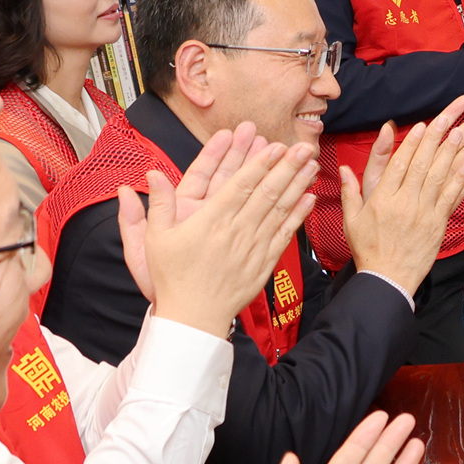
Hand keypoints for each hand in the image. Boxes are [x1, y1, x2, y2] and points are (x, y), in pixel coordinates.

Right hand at [116, 142, 317, 337]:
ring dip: (297, 186)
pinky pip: (284, 235)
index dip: (259, 163)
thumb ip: (157, 204)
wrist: (193, 317)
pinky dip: (298, 216)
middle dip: (286, 167)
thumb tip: (152, 174)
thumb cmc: (173, 278)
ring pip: (279, 210)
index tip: (274, 146)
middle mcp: (236, 231)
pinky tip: (309, 199)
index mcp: (210, 221)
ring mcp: (253, 247)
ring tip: (311, 166)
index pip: (239, 185)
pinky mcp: (263, 263)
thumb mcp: (154, 239)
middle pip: (266, 193)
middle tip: (302, 147)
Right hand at [339, 95, 463, 293]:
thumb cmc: (368, 248)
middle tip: (456, 113)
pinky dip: (463, 178)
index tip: (425, 123)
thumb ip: (350, 190)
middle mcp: (405, 203)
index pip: (400, 164)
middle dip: (441, 134)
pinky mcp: (438, 224)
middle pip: (425, 162)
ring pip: (442, 175)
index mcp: (382, 199)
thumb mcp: (351, 218)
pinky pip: (453, 197)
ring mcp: (424, 213)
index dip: (414, 142)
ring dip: (457, 150)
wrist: (387, 279)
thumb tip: (344, 166)